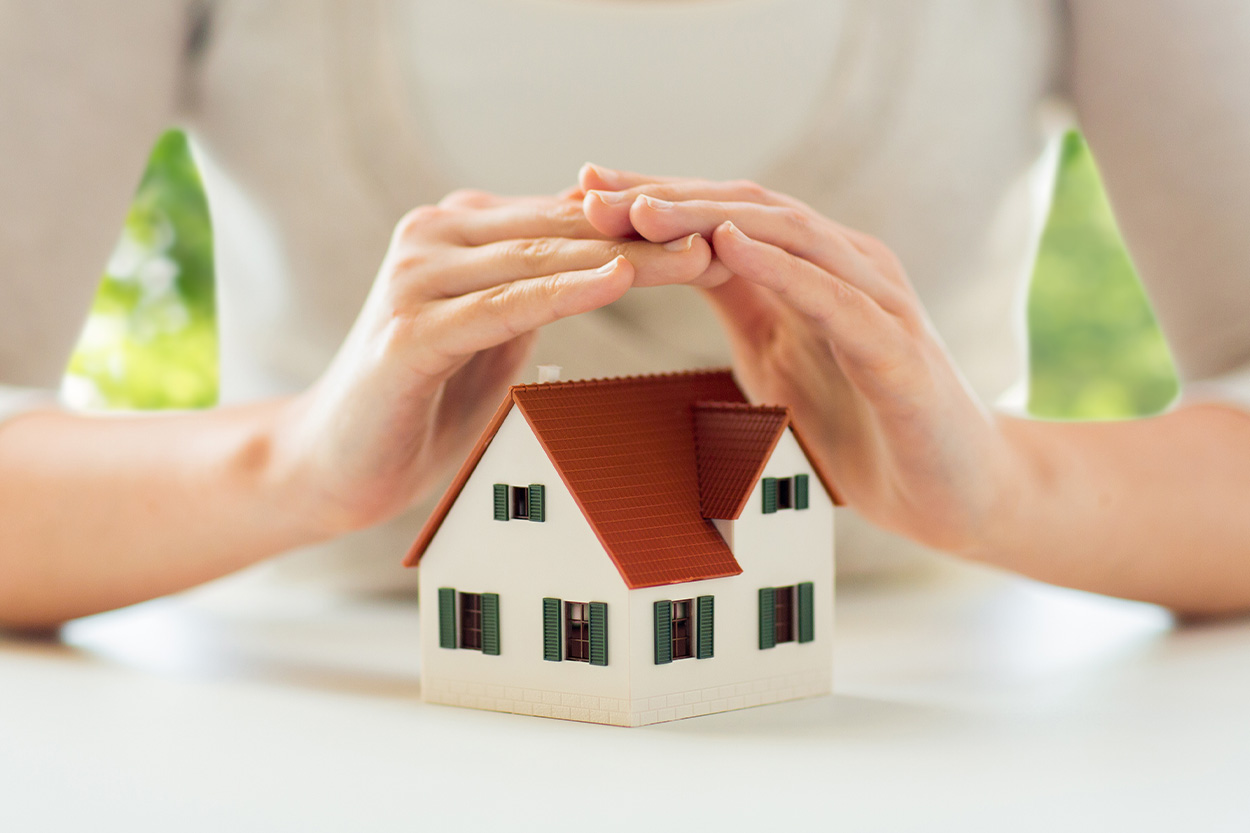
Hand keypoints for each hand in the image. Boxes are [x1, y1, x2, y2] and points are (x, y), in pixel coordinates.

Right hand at [270, 188, 711, 534]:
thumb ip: (536, 289)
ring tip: (697, 256)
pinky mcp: (409, 332)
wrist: (334, 463)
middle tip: (728, 237)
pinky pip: (501, 307)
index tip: (717, 230)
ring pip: (541, 259)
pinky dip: (561, 293)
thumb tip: (613, 262)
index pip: (569, 218)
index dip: (644, 223)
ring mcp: (416, 280)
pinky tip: (616, 281)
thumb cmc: (424, 401)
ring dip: (627, 258)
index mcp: (458, 232)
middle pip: (564, 229)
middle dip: (650, 234)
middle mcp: (433, 238)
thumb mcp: (493, 333)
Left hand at [579, 165, 1021, 553]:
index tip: (583, 190)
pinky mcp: (896, 349)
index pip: (724, 217)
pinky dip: (780, 268)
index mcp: (811, 270)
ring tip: (641, 210)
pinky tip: (730, 247)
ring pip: (787, 238)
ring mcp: (877, 302)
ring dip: (709, 219)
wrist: (954, 491)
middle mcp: (845, 267)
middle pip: (746, 211)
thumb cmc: (864, 422)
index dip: (655, 199)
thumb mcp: (778, 354)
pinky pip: (834, 297)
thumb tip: (669, 266)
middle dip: (664, 199)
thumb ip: (738, 302)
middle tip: (589, 192)